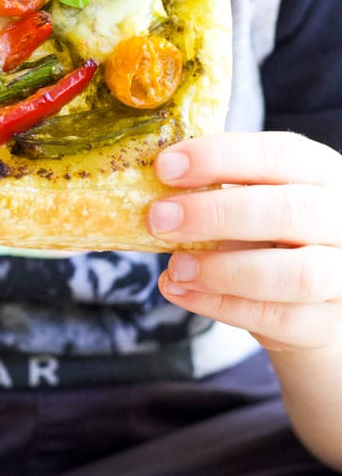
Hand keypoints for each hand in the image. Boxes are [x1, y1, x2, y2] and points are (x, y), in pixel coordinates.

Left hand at [151, 131, 341, 351]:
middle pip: (289, 211)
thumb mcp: (255, 195)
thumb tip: (152, 187)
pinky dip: (223, 306)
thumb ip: (216, 187)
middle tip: (159, 219)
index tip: (164, 167)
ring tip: (174, 267)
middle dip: (216, 214)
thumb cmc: (271, 228)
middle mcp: (341, 218)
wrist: (312, 290)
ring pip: (296, 274)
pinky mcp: (328, 322)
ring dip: (223, 270)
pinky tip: (181, 292)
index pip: (279, 153)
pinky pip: (281, 319)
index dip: (220, 157)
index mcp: (320, 171)